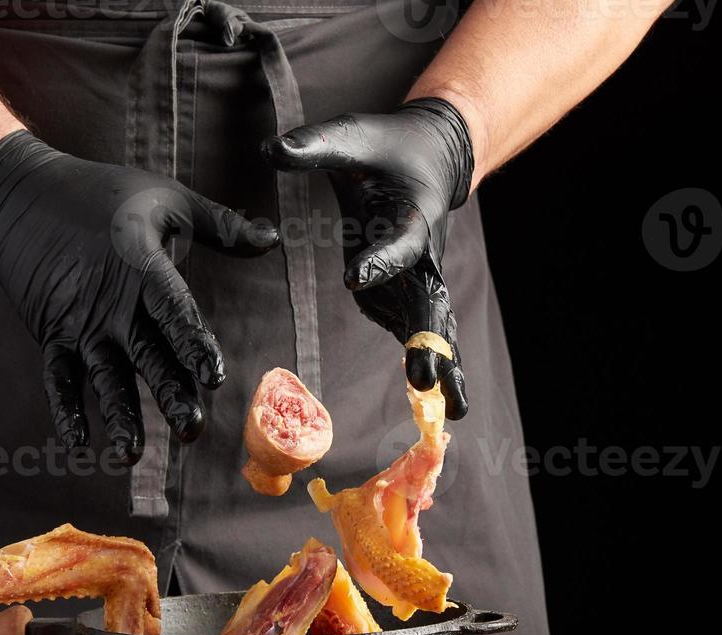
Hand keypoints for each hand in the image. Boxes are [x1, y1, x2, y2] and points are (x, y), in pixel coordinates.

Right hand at [0, 131, 277, 463]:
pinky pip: (58, 378)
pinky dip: (65, 410)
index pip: (173, 312)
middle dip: (168, 393)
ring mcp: (78, 323)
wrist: (18, 197)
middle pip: (145, 355)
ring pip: (103, 376)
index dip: (193, 344)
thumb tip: (272, 239)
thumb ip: (220, 224)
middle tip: (192, 430)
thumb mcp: (164, 198)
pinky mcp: (51, 334)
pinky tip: (79, 443)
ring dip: (118, 415)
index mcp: (141, 267)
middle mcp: (110, 303)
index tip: (214, 377)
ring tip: (132, 454)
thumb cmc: (100, 193)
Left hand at [262, 98, 473, 418]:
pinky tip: (436, 408)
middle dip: (428, 344)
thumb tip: (269, 148)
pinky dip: (430, 368)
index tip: (352, 278)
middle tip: (426, 381)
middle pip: (428, 303)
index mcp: (410, 215)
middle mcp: (422, 254)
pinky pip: (417, 335)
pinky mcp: (407, 294)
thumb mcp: (351, 136)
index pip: (395, 243)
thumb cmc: (386, 146)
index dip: (377, 260)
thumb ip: (313, 145)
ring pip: (432, 328)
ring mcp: (417, 278)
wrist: (433, 156)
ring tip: (453, 412)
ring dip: (441, 367)